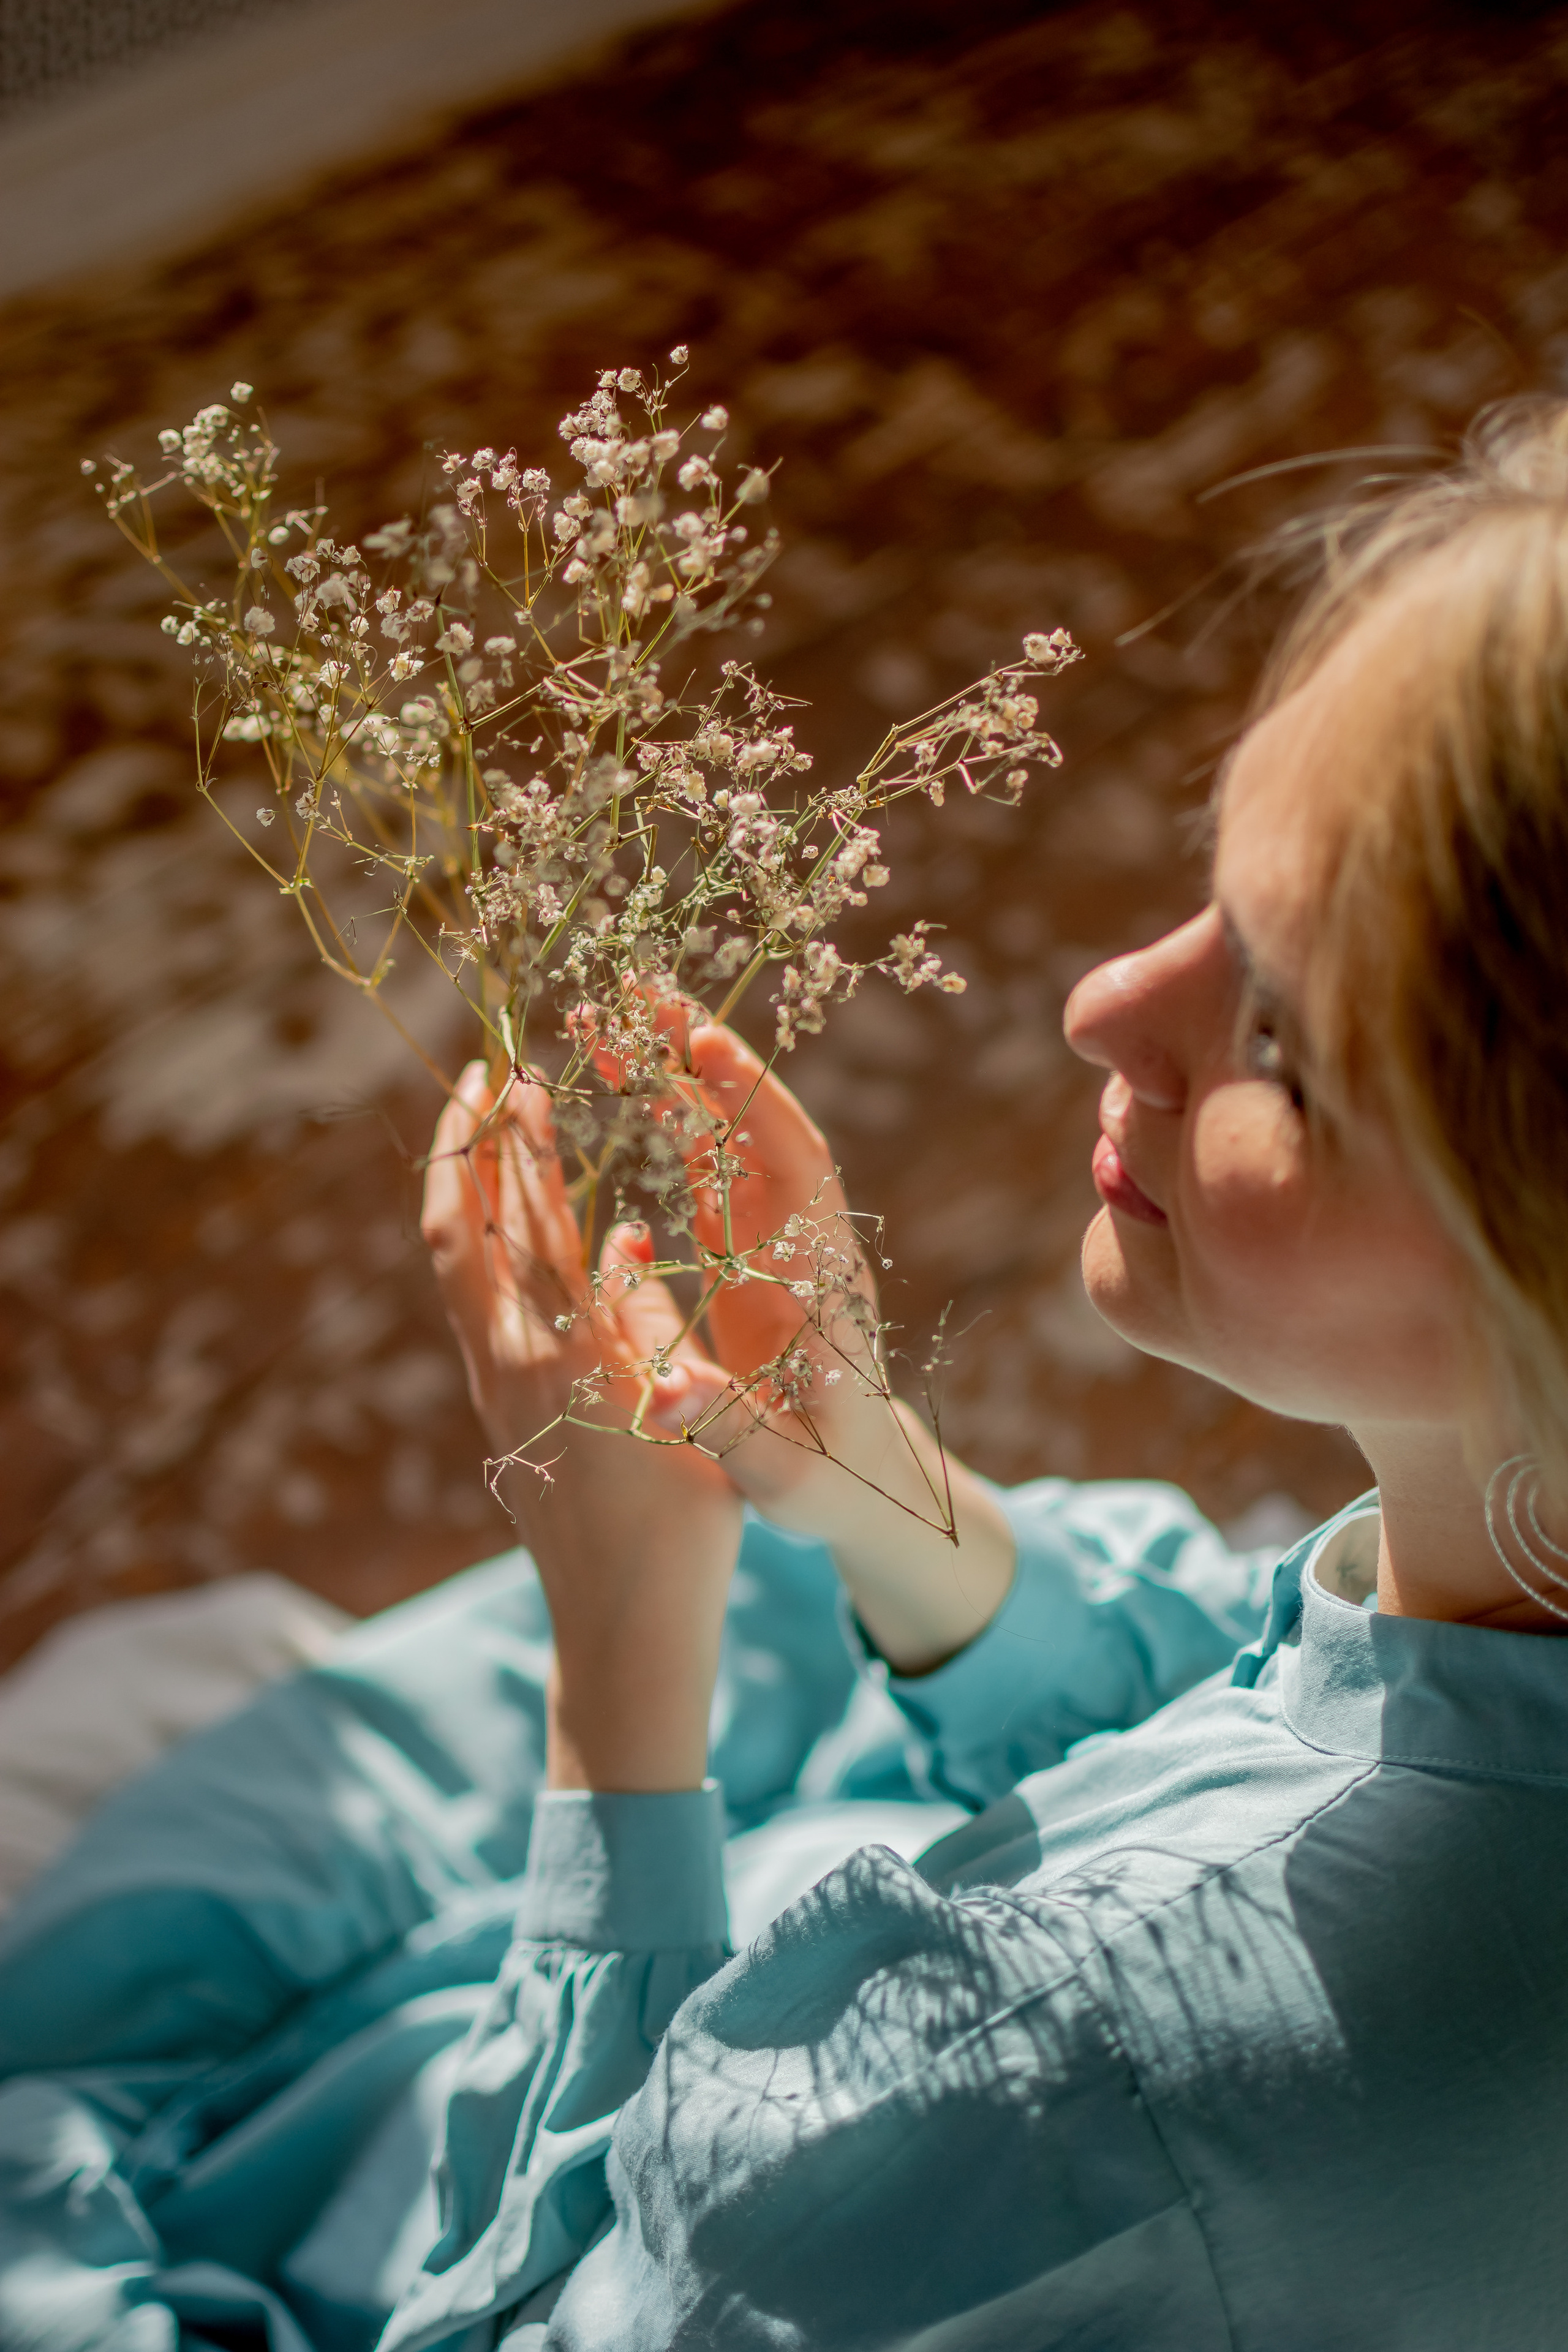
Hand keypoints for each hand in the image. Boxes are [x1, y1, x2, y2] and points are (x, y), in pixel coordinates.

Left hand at [421, 1061, 742, 1789]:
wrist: (625, 1631)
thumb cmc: (683, 1531)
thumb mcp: (687, 1412)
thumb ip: (651, 1322)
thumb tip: (624, 1242)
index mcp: (570, 1360)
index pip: (531, 1226)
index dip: (521, 1146)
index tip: (521, 1078)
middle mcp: (514, 1367)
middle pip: (458, 1234)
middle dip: (461, 1147)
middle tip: (479, 1078)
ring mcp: (496, 1392)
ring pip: (457, 1268)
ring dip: (467, 1191)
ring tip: (489, 1130)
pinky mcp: (501, 1414)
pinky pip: (478, 1306)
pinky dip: (487, 1246)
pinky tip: (523, 1230)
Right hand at [660, 1020, 1015, 1673]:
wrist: (866, 1481)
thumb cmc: (832, 1483)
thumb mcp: (784, 1474)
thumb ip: (732, 1430)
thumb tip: (667, 1391)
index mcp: (821, 1280)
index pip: (796, 1172)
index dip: (754, 1108)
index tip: (707, 1049)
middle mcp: (804, 1237)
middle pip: (762, 1123)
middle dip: (707, 1055)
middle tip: (640, 988)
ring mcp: (776, 1232)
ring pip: (732, 1131)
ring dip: (679, 1069)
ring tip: (611, 1012)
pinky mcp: (749, 1243)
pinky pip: (710, 1158)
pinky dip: (671, 1110)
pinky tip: (625, 1071)